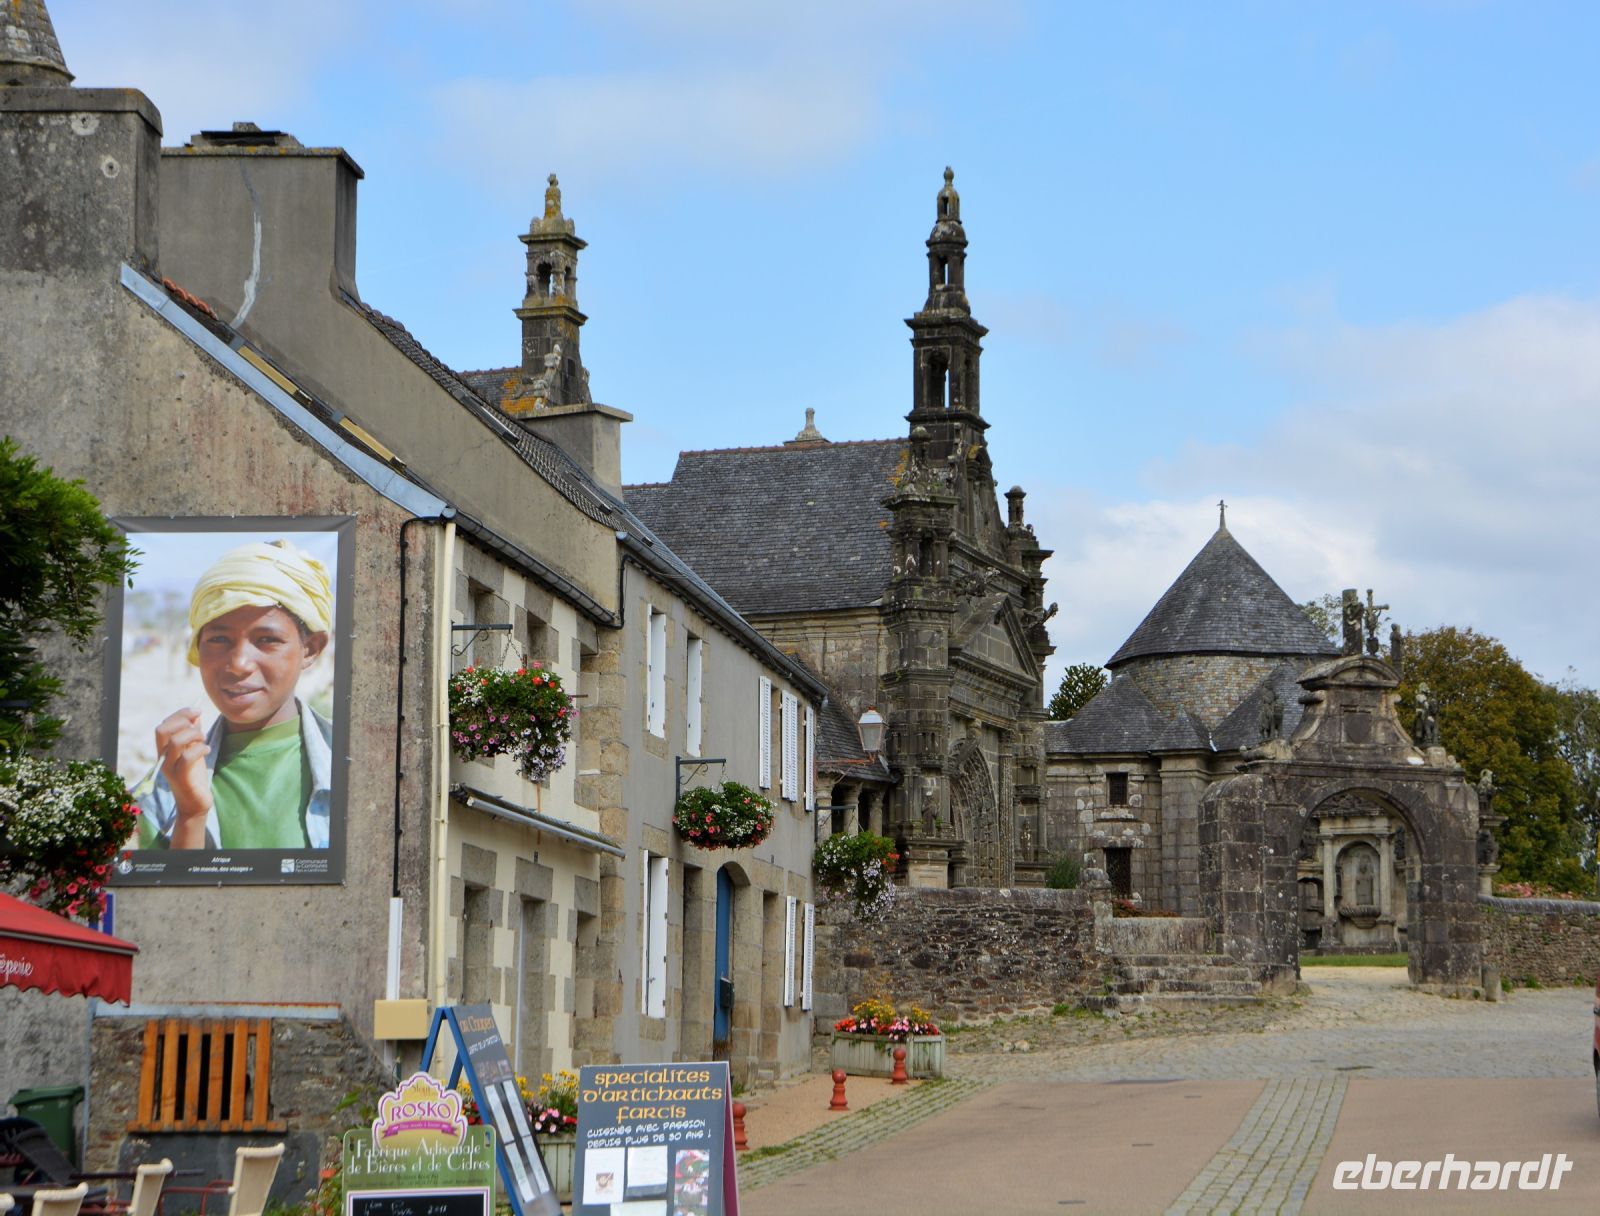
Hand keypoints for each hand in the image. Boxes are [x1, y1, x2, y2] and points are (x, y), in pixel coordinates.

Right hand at [155, 709, 211, 848]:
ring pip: (175, 742)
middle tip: (199, 726)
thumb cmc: (194, 777)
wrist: (194, 804)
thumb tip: (195, 715)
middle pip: (162, 730)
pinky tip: (207, 750)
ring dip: (194, 735)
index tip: (196, 712)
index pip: (162, 726)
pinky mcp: (181, 778)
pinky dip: (199, 749)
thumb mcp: (192, 751)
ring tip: (204, 740)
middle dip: (183, 721)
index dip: (179, 715)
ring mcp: (170, 769)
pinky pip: (187, 758)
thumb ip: (192, 734)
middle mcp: (163, 759)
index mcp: (163, 751)